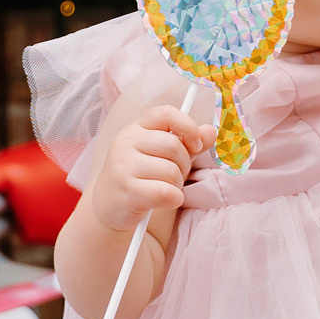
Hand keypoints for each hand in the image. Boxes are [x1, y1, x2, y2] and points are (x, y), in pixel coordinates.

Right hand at [88, 104, 205, 231]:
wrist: (109, 206)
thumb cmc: (141, 177)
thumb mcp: (163, 156)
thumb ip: (188, 143)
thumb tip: (210, 131)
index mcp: (136, 128)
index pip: (166, 113)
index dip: (187, 126)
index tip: (196, 145)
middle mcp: (126, 142)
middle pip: (174, 146)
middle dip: (184, 164)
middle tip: (176, 175)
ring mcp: (123, 166)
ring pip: (171, 172)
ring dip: (177, 185)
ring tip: (166, 188)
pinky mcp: (127, 191)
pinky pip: (166, 192)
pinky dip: (174, 199)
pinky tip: (165, 201)